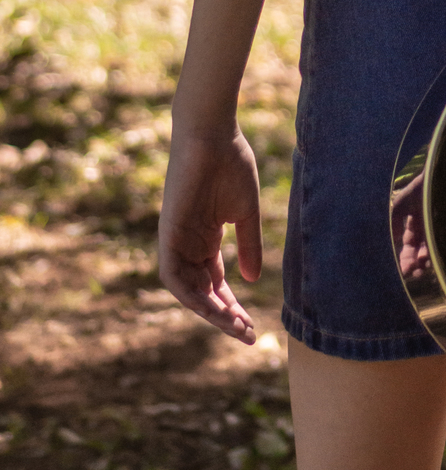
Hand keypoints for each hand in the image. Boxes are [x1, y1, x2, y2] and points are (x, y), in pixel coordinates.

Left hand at [159, 128, 262, 344]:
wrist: (213, 134)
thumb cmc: (231, 164)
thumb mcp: (246, 213)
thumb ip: (249, 245)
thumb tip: (252, 280)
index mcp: (207, 239)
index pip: (216, 284)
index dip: (232, 307)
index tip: (251, 327)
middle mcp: (189, 245)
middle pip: (204, 293)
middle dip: (224, 316)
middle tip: (246, 335)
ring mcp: (177, 241)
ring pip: (188, 291)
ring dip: (209, 312)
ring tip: (234, 326)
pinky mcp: (168, 234)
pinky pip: (172, 274)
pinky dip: (189, 293)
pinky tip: (209, 307)